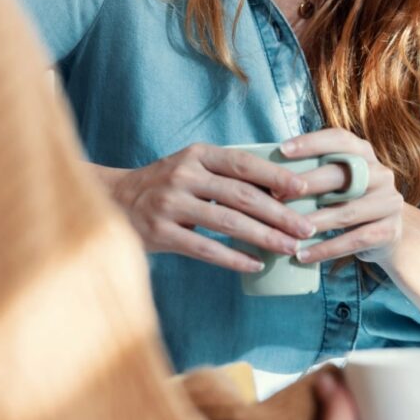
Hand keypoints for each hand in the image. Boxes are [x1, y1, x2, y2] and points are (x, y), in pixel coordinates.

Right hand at [109, 144, 318, 271]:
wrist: (113, 200)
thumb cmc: (165, 185)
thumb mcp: (191, 168)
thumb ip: (225, 175)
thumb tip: (279, 190)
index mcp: (196, 154)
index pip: (243, 163)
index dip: (275, 176)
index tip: (303, 189)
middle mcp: (184, 175)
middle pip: (241, 194)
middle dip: (279, 213)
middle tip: (306, 228)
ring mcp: (171, 204)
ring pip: (228, 222)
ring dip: (264, 237)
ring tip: (289, 248)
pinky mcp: (161, 232)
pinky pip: (205, 248)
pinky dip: (233, 257)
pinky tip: (255, 264)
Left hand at [280, 129, 403, 265]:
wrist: (386, 233)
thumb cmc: (347, 200)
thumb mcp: (337, 180)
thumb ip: (313, 170)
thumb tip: (265, 169)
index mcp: (364, 153)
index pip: (339, 139)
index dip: (311, 142)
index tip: (282, 150)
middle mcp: (380, 173)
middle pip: (342, 175)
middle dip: (306, 184)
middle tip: (275, 195)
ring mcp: (389, 202)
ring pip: (346, 212)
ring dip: (313, 222)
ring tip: (286, 231)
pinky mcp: (389, 231)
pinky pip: (354, 240)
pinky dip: (326, 249)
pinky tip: (302, 255)